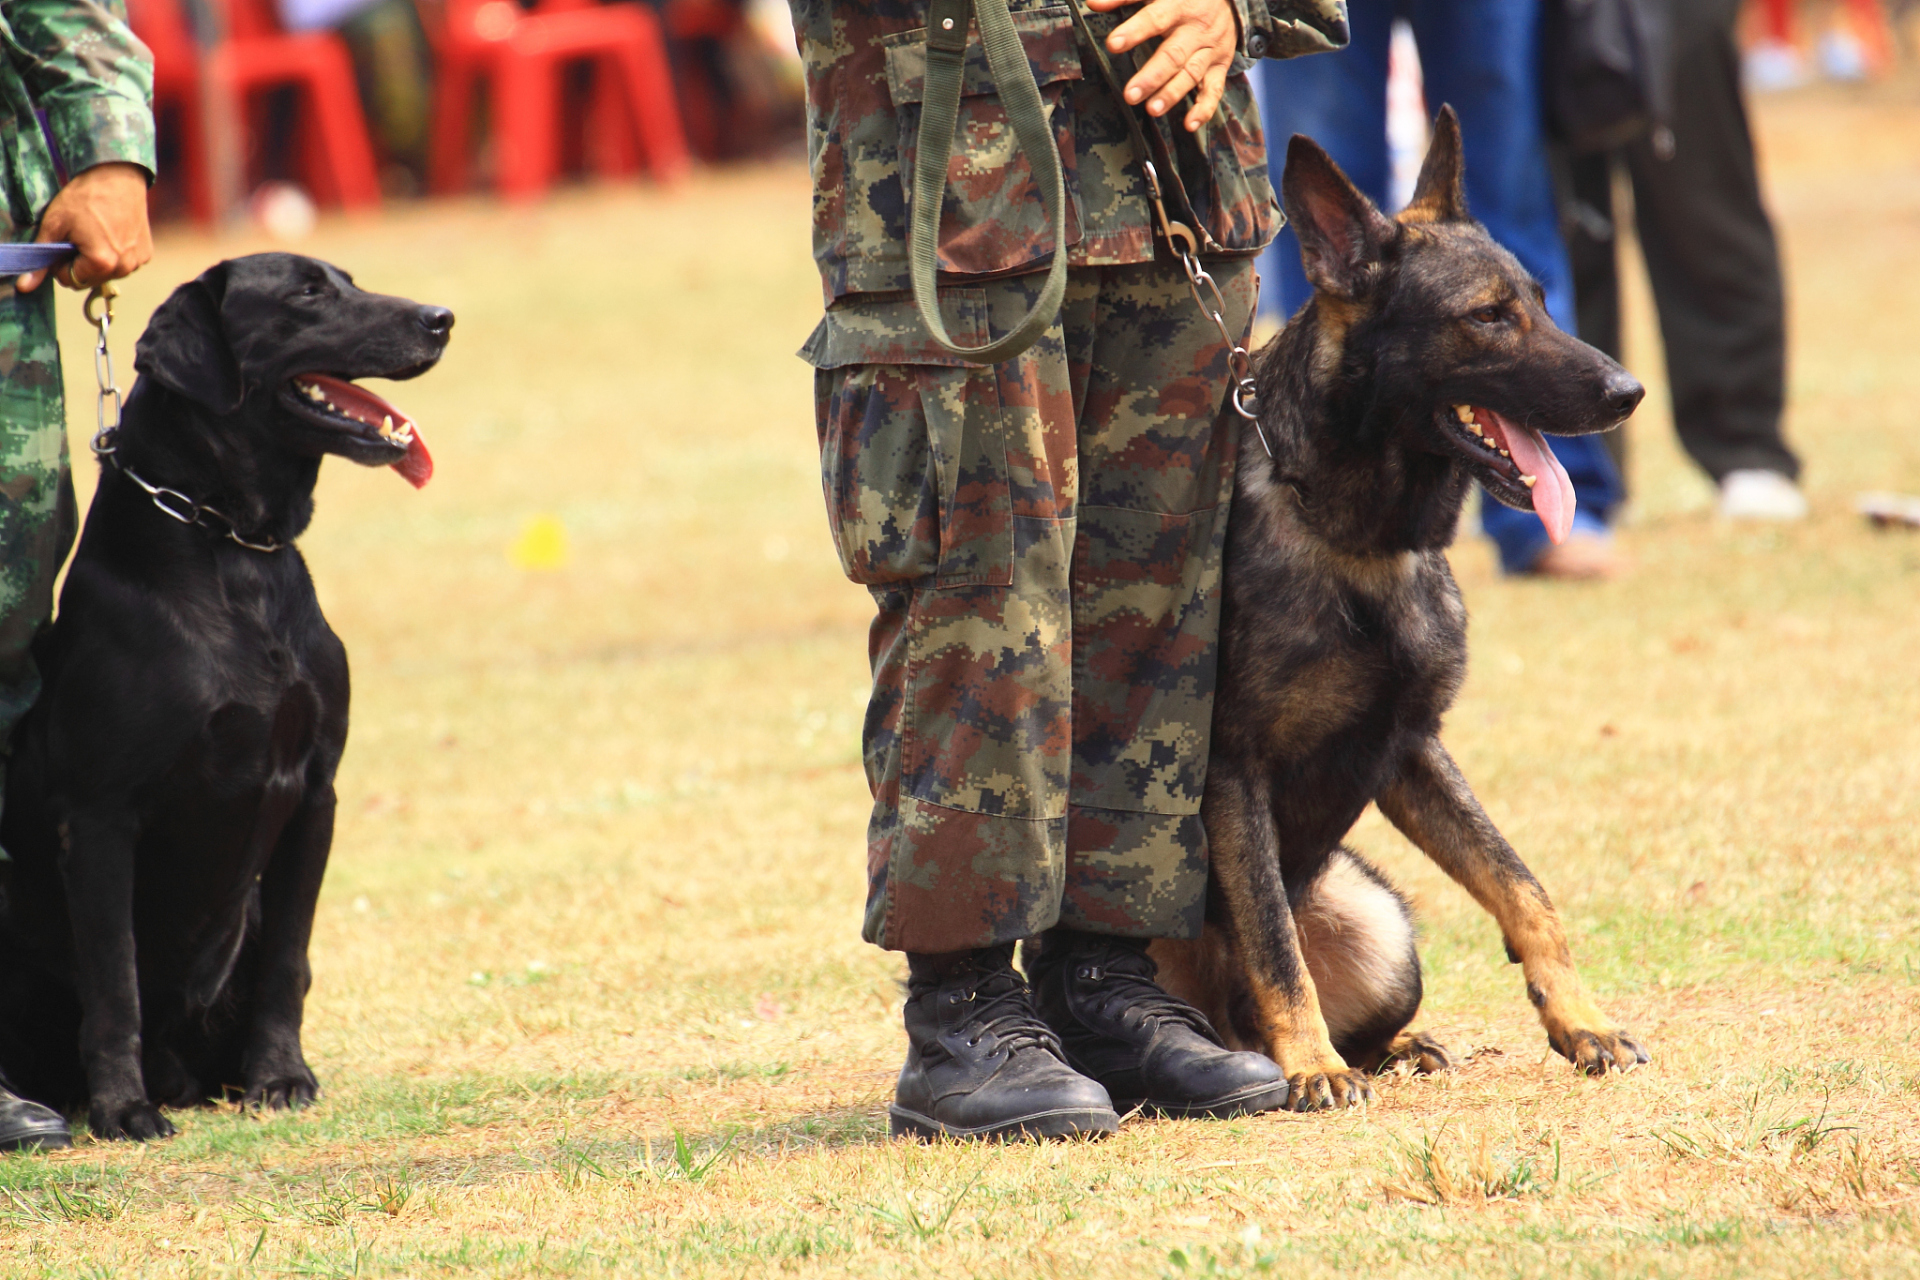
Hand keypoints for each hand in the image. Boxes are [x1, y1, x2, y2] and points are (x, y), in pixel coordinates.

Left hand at [16, 162, 152, 293]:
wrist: (118, 176)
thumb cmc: (85, 197)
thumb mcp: (55, 224)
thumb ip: (41, 258)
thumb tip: (25, 287)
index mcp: (101, 262)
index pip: (69, 280)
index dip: (60, 262)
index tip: (63, 242)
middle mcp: (124, 267)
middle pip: (89, 280)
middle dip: (79, 264)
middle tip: (79, 237)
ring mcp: (137, 262)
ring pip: (106, 274)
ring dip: (98, 261)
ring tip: (96, 233)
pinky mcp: (146, 255)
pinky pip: (123, 265)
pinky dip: (115, 255)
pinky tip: (112, 234)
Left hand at [1084, 0, 1238, 131]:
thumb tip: (1093, 3)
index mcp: (1179, 5)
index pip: (1155, 19)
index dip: (1135, 31)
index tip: (1113, 44)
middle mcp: (1196, 29)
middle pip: (1173, 55)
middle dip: (1152, 76)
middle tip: (1131, 95)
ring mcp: (1210, 49)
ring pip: (1191, 74)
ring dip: (1172, 94)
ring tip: (1152, 110)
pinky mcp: (1220, 66)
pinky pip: (1214, 90)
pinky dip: (1204, 109)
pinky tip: (1189, 124)